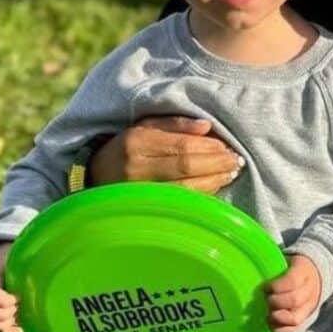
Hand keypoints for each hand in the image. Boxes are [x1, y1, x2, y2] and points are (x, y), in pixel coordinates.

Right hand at [0, 242, 20, 331]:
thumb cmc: (14, 259)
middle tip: (19, 306)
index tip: (18, 296)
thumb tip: (49, 259)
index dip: (3, 299)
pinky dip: (7, 330)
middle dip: (4, 313)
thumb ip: (29, 259)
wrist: (1, 264)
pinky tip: (20, 327)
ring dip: (5, 323)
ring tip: (20, 315)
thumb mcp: (18, 256)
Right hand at [90, 117, 242, 193]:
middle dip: (216, 164)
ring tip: (231, 173)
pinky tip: (216, 186)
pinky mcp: (144, 208)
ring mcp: (138, 191)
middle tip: (236, 161)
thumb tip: (206, 126)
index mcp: (137, 142)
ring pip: (185, 188)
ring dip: (214, 181)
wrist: (96, 173)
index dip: (210, 148)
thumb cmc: (130, 145)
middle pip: (186, 167)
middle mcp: (135, 168)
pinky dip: (202, 194)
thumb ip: (176, 123)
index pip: (182, 146)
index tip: (228, 147)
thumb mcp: (146, 125)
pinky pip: (179, 202)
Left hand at [266, 256, 321, 331]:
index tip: (264, 287)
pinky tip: (270, 323)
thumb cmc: (291, 267)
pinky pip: (294, 329)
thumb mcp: (285, 260)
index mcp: (304, 271)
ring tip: (267, 314)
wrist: (314, 274)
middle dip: (275, 302)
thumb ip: (271, 266)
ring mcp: (309, 306)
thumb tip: (250, 273)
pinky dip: (280, 329)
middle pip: (294, 300)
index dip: (276, 286)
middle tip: (265, 299)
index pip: (292, 281)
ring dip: (277, 318)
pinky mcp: (305, 318)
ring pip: (295, 318)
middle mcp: (310, 290)